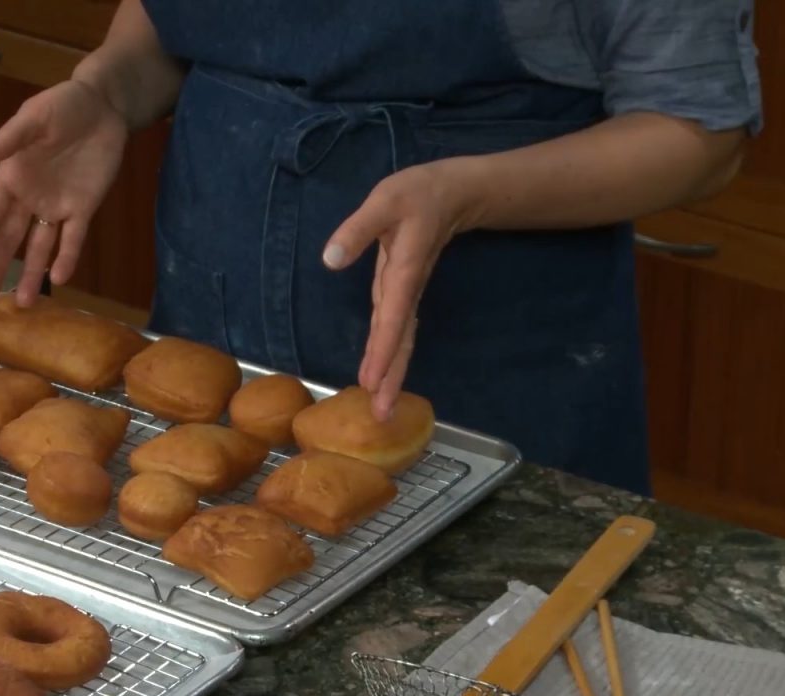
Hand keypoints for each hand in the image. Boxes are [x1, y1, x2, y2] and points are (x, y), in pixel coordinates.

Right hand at [0, 79, 128, 304]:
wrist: (103, 107)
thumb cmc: (64, 105)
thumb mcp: (36, 115)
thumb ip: (12, 137)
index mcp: (11, 177)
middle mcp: (29, 198)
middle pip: (8, 238)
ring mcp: (56, 206)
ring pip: (38, 247)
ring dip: (29, 274)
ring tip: (21, 303)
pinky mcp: (83, 208)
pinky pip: (73, 238)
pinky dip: (67, 258)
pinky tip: (60, 278)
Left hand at [321, 159, 482, 420]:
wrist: (454, 193)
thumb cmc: (417, 194)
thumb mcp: (385, 200)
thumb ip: (357, 229)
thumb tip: (330, 259)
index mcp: (403, 270)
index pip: (392, 316)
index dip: (383, 349)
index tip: (373, 381)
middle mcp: (406, 289)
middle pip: (400, 339)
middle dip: (391, 377)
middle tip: (381, 414)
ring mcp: (405, 293)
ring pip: (400, 339)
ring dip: (392, 373)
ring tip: (382, 408)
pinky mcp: (401, 292)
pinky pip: (396, 331)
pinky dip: (389, 355)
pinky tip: (379, 377)